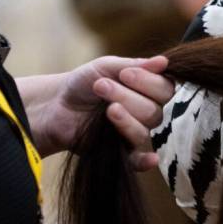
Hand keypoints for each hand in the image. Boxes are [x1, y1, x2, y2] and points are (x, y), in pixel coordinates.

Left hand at [31, 57, 173, 168]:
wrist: (56, 105)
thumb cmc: (84, 83)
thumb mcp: (107, 67)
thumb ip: (136, 65)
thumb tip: (164, 62)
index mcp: (149, 92)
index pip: (166, 90)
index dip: (149, 83)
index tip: (125, 74)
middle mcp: (147, 114)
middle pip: (154, 112)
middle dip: (128, 98)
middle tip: (101, 87)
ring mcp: (134, 134)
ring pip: (143, 132)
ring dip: (125, 118)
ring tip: (105, 108)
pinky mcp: (120, 154)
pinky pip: (138, 161)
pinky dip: (146, 161)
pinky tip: (150, 158)